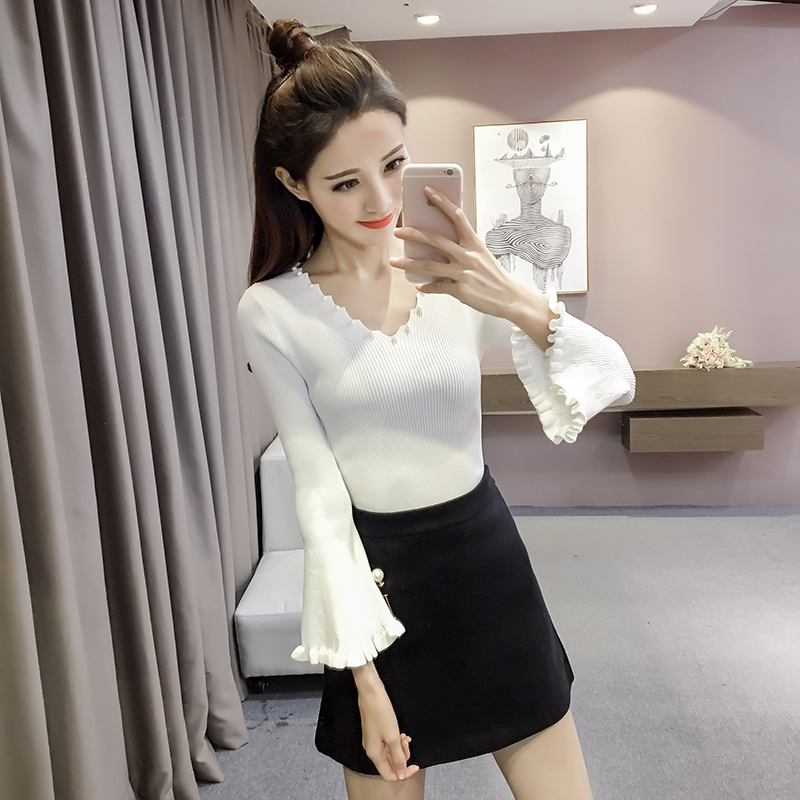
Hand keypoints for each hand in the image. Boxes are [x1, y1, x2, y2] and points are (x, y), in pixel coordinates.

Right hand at [354, 666, 418, 781]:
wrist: (371, 692)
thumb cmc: (380, 712)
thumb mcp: (392, 737)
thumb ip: (398, 757)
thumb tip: (401, 774)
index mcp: (374, 754)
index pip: (389, 775)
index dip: (403, 773)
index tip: (414, 765)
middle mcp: (372, 749)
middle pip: (390, 763)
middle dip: (402, 756)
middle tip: (407, 743)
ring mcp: (373, 739)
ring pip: (390, 752)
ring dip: (400, 747)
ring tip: (404, 736)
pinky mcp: (376, 731)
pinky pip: (388, 742)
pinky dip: (396, 739)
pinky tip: (401, 732)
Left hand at [390, 185, 522, 319]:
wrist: (509, 297)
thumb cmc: (494, 276)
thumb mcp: (481, 255)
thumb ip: (462, 247)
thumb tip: (438, 244)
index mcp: (474, 243)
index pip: (456, 216)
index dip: (442, 201)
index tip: (428, 191)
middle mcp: (468, 256)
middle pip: (436, 240)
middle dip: (413, 234)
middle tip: (398, 231)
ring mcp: (463, 273)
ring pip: (429, 266)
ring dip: (409, 263)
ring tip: (395, 261)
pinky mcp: (460, 290)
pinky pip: (437, 287)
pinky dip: (426, 287)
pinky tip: (418, 285)